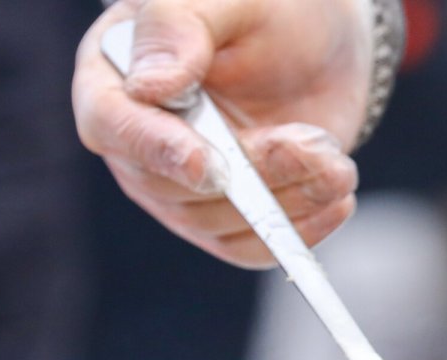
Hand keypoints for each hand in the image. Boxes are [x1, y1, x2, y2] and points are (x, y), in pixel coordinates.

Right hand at [73, 0, 369, 267]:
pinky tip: (335, 198)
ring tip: (335, 161)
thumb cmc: (267, 8)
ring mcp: (179, 186)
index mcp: (114, 74)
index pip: (111, 124)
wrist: (324, 42)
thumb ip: (180, 26)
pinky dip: (296, 233)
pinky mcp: (226, 217)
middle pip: (172, 187)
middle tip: (308, 145)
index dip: (156, 150)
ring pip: (216, 223)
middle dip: (249, 174)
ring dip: (284, 200)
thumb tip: (148, 86)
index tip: (207, 164)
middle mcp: (138, 139)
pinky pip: (248, 247)